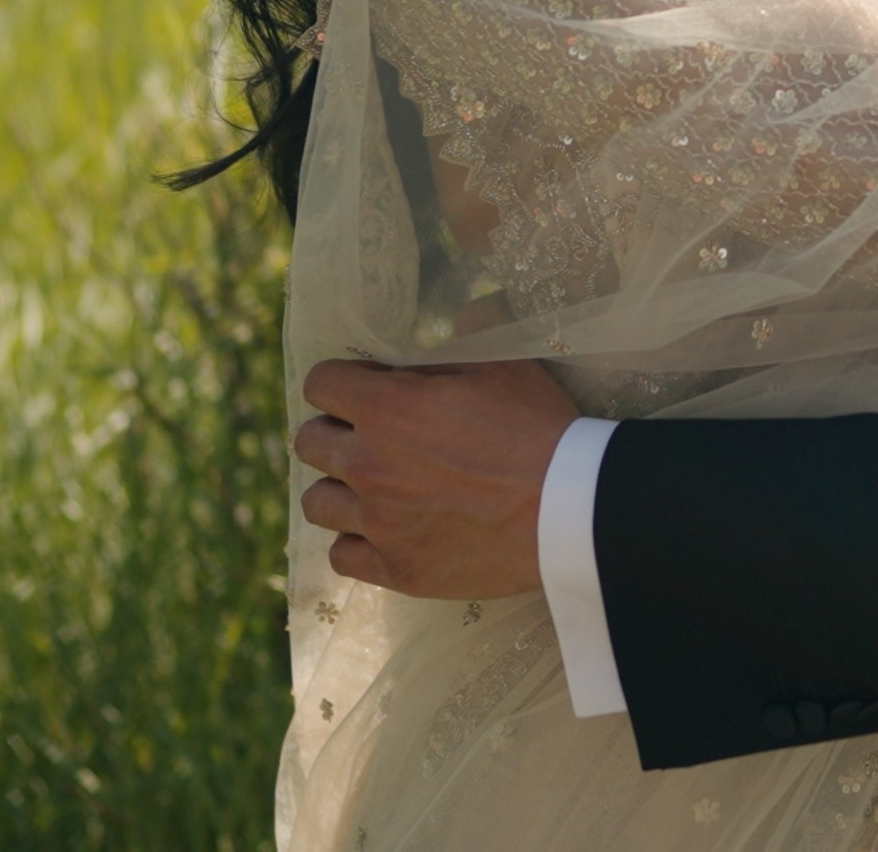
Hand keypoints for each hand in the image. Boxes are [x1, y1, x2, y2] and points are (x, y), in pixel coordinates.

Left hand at [292, 357, 577, 599]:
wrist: (569, 510)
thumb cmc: (539, 428)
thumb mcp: (508, 363)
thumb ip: (472, 332)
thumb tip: (465, 308)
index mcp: (388, 408)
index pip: (321, 384)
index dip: (342, 382)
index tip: (367, 389)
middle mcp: (369, 464)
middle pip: (308, 443)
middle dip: (334, 432)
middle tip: (370, 437)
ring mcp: (378, 522)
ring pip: (317, 503)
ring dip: (340, 489)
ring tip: (372, 487)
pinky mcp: (396, 569)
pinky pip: (342, 556)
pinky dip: (358, 542)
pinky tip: (385, 532)